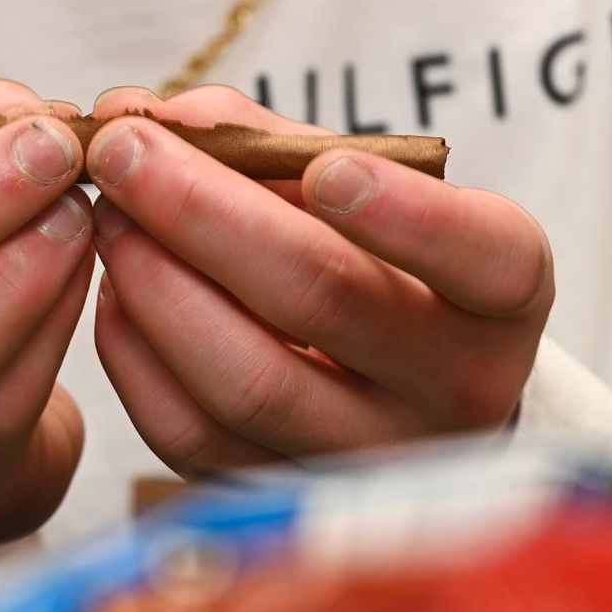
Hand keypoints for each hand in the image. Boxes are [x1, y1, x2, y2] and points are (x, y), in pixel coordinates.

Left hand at [85, 85, 552, 474]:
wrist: (395, 389)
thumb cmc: (377, 260)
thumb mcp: (363, 188)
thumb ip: (267, 142)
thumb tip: (148, 116)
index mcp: (502, 299)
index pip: (484, 259)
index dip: (408, 217)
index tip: (331, 168)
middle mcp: (456, 392)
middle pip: (327, 303)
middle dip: (206, 211)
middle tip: (124, 146)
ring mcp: (370, 458)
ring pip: (247, 382)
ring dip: (156, 282)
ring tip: (109, 213)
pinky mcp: (284, 495)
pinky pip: (191, 435)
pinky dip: (136, 352)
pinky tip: (118, 288)